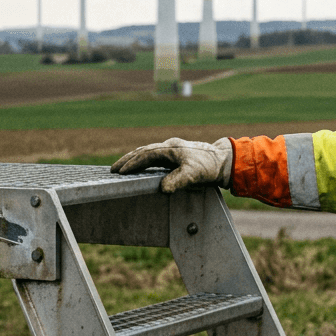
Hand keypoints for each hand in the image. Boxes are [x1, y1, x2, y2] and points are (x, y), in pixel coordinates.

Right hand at [110, 137, 233, 192]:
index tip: (119, 172)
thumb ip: (178, 181)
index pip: (146, 155)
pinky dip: (143, 160)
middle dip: (127, 160)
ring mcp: (172, 149)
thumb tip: (162, 189)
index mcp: (170, 149)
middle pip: (143, 151)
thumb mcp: (194, 174)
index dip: (131, 164)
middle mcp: (169, 146)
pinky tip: (140, 167)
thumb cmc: (208, 166)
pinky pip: (154, 155)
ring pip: (148, 152)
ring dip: (134, 159)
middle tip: (112, 170)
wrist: (223, 160)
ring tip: (121, 168)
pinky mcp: (175, 154)